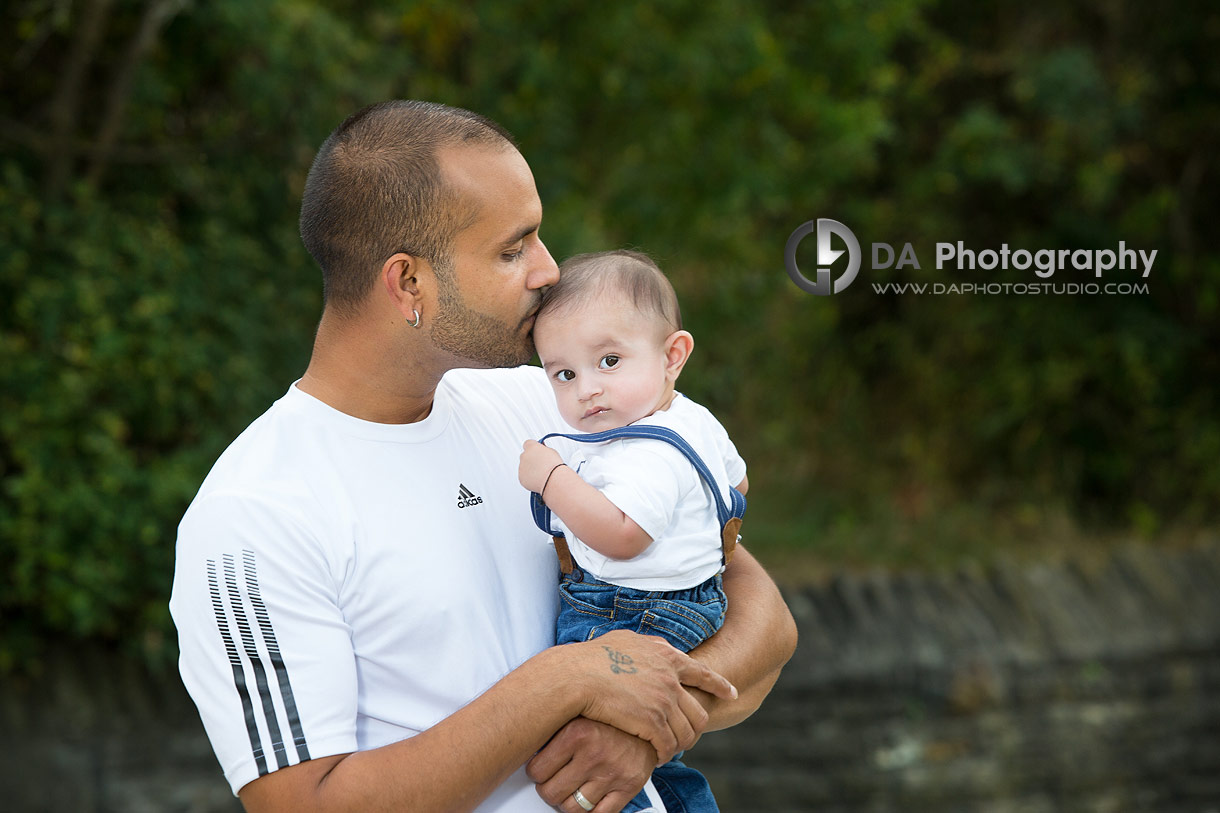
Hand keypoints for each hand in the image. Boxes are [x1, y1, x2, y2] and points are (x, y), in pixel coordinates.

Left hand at [519, 439, 563, 492]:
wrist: (553, 480)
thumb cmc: (554, 466)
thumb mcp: (552, 452)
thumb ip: (543, 449)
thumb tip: (541, 450)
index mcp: (531, 447)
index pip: (527, 443)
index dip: (533, 448)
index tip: (537, 451)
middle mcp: (524, 456)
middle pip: (525, 456)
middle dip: (531, 459)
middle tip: (541, 464)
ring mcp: (521, 467)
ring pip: (524, 467)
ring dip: (530, 469)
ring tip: (542, 473)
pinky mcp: (521, 478)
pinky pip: (524, 476)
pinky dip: (529, 478)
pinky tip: (538, 479)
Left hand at [528, 719, 653, 812]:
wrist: (648, 718)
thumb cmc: (609, 717)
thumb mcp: (578, 713)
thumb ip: (555, 730)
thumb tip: (527, 746)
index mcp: (577, 733)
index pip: (536, 771)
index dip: (536, 772)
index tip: (541, 768)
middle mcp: (594, 753)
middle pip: (551, 793)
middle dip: (549, 789)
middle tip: (554, 781)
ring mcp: (612, 772)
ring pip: (572, 808)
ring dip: (568, 802)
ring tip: (571, 788)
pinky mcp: (628, 786)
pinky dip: (589, 811)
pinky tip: (588, 796)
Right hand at [566, 629, 736, 764]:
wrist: (576, 676)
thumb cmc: (591, 657)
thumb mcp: (626, 640)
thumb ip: (646, 646)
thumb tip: (652, 646)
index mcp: (666, 655)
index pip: (701, 672)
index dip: (718, 685)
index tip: (731, 693)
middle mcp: (670, 677)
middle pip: (698, 709)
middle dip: (695, 726)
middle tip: (688, 736)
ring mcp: (664, 700)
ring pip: (687, 731)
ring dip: (680, 743)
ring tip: (670, 750)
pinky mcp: (653, 722)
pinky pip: (668, 744)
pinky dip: (665, 753)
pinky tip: (658, 757)